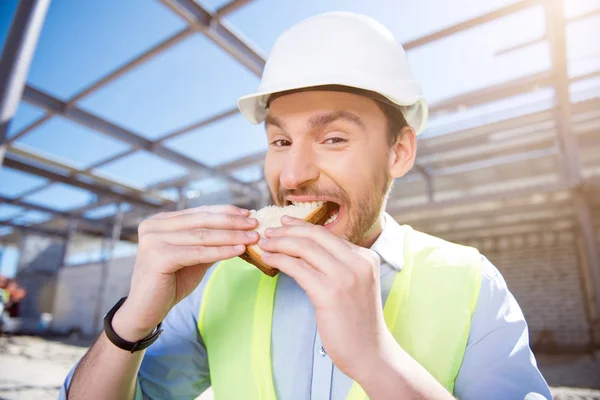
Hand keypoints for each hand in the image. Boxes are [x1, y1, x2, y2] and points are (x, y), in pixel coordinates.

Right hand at [113, 205, 258, 340]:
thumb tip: (240, 230)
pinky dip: (221, 251)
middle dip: (232, 222)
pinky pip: (198, 252)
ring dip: (231, 236)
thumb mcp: (194, 257)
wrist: (146, 311)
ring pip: (202, 235)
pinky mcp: (158, 257)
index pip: (199, 212)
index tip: (248, 213)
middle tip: (255, 224)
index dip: (225, 212)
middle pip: (202, 221)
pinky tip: (239, 250)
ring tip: (252, 237)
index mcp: (161, 221)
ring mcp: (153, 240)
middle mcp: (154, 226)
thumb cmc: (170, 283)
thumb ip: (210, 242)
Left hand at [258, 216, 391, 381]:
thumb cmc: (358, 322)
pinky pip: (298, 268)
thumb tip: (305, 249)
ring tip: (265, 245)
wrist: (370, 352)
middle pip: (316, 236)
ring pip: (304, 248)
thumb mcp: (356, 285)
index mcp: (366, 257)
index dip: (303, 226)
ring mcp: (346, 277)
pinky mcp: (330, 293)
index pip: (329, 234)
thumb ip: (339, 265)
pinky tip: (269, 260)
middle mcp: (358, 262)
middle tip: (269, 232)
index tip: (285, 224)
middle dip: (288, 231)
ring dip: (279, 243)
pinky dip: (280, 260)